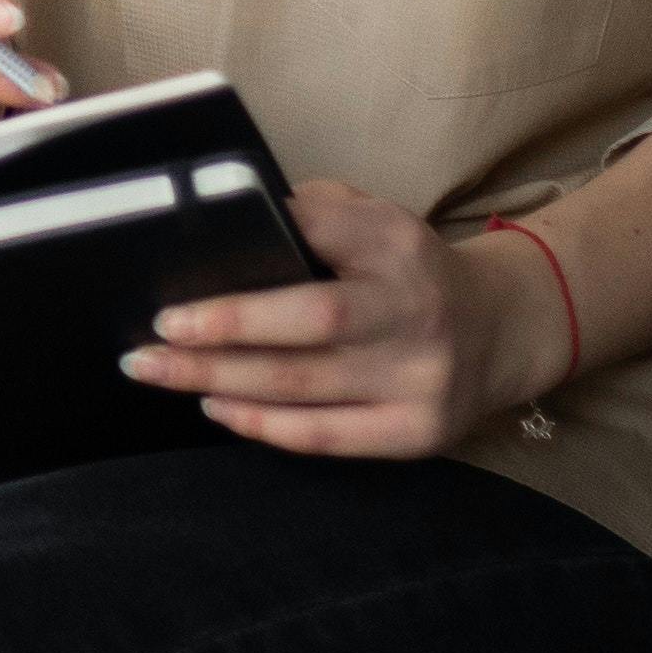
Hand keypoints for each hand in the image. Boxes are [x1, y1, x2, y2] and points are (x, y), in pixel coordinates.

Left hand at [123, 186, 566, 455]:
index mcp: (398, 242)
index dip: (258, 238)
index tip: (182, 256)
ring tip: (158, 371)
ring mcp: (419, 377)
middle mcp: (413, 309)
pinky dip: (262, 425)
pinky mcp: (416, 432)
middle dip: (221, 329)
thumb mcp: (375, 220)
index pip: (321, 230)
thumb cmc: (406, 271)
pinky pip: (325, 436)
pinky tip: (217, 407)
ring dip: (219, 380)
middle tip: (152, 335)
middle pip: (307, 321)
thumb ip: (312, 216)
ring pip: (303, 385)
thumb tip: (221, 223)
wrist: (499, 330)